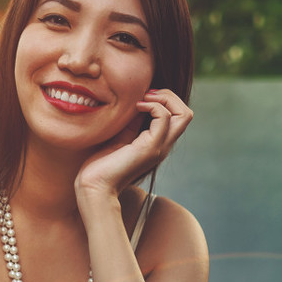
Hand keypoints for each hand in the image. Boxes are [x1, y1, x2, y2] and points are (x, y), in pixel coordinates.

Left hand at [74, 88, 192, 200]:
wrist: (95, 187)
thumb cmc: (101, 166)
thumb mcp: (120, 138)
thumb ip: (132, 123)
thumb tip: (138, 103)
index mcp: (157, 143)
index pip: (177, 117)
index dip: (164, 100)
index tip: (142, 97)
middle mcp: (163, 145)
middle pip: (186, 114)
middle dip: (169, 96)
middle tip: (146, 94)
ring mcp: (159, 147)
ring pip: (184, 114)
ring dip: (164, 98)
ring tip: (143, 99)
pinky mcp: (150, 147)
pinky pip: (164, 117)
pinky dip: (152, 105)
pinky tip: (136, 107)